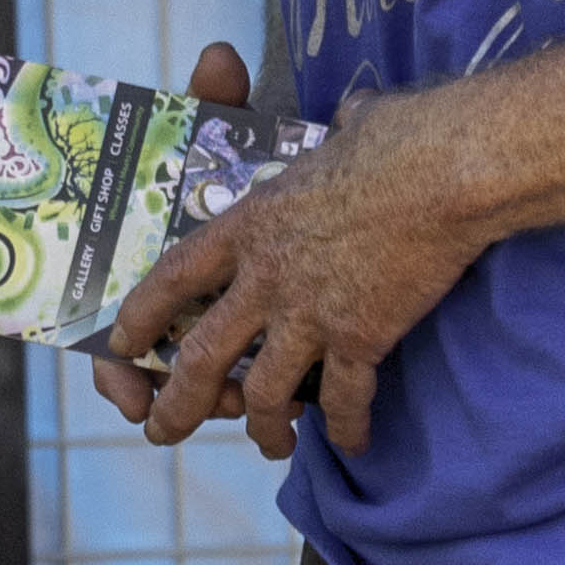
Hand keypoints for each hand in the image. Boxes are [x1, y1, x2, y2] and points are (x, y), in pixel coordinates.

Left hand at [87, 42, 490, 457]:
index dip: (141, 316)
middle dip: (180, 404)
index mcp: (247, 224)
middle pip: (202, 355)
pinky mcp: (361, 338)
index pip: (174, 278)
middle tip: (163, 430)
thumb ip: (334, 138)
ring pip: (265, 392)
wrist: (443, 172)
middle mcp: (266, 277)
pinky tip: (353, 444)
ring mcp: (310, 313)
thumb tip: (356, 117)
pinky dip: (347, 427)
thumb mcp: (340, 133)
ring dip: (263, 428)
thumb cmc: (397, 138)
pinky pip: (343, 399)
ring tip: (271, 447)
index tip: (121, 345)